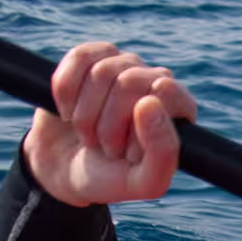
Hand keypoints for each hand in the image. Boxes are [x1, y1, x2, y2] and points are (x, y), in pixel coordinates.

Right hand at [22, 42, 198, 207]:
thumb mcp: (144, 183)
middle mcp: (154, 81)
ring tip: (89, 135)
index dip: (138, 126)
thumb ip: (163, 152)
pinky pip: (78, 58)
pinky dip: (65, 92)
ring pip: (102, 72)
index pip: (165, 91)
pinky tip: (68, 112)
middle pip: (130, 82)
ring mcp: (123, 66)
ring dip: (85, 116)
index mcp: (178, 109)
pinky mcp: (91, 58)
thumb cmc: (110, 178)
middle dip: (108, 125)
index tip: (128, 153)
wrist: (63, 171)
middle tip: (106, 148)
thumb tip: (150, 101)